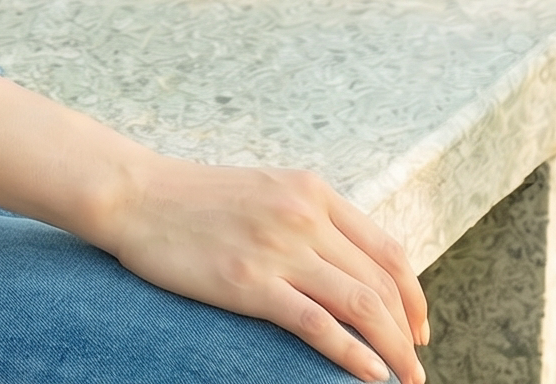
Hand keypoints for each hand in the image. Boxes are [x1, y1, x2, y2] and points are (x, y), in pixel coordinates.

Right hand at [99, 156, 429, 383]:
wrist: (136, 195)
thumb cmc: (196, 199)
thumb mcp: (266, 192)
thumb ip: (308, 220)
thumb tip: (351, 267)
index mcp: (311, 191)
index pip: (387, 250)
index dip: (414, 296)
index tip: (419, 328)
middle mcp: (303, 215)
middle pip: (381, 283)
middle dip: (408, 332)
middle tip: (415, 367)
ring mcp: (277, 248)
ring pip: (362, 306)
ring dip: (392, 350)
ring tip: (404, 379)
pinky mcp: (249, 282)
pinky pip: (318, 324)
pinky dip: (352, 355)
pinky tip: (369, 376)